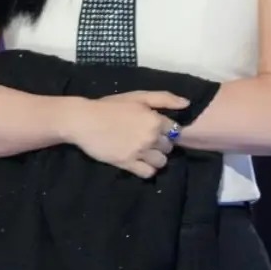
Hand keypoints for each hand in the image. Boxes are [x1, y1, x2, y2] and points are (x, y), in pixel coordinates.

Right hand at [68, 91, 189, 178]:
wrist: (84, 120)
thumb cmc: (110, 106)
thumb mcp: (138, 96)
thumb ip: (163, 98)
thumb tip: (186, 104)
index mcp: (154, 119)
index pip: (175, 130)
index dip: (166, 130)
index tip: (156, 129)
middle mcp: (150, 136)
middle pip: (169, 147)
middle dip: (161, 144)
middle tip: (147, 139)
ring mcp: (139, 151)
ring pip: (161, 161)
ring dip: (155, 158)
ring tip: (143, 152)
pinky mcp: (128, 163)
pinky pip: (148, 173)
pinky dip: (146, 169)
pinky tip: (138, 162)